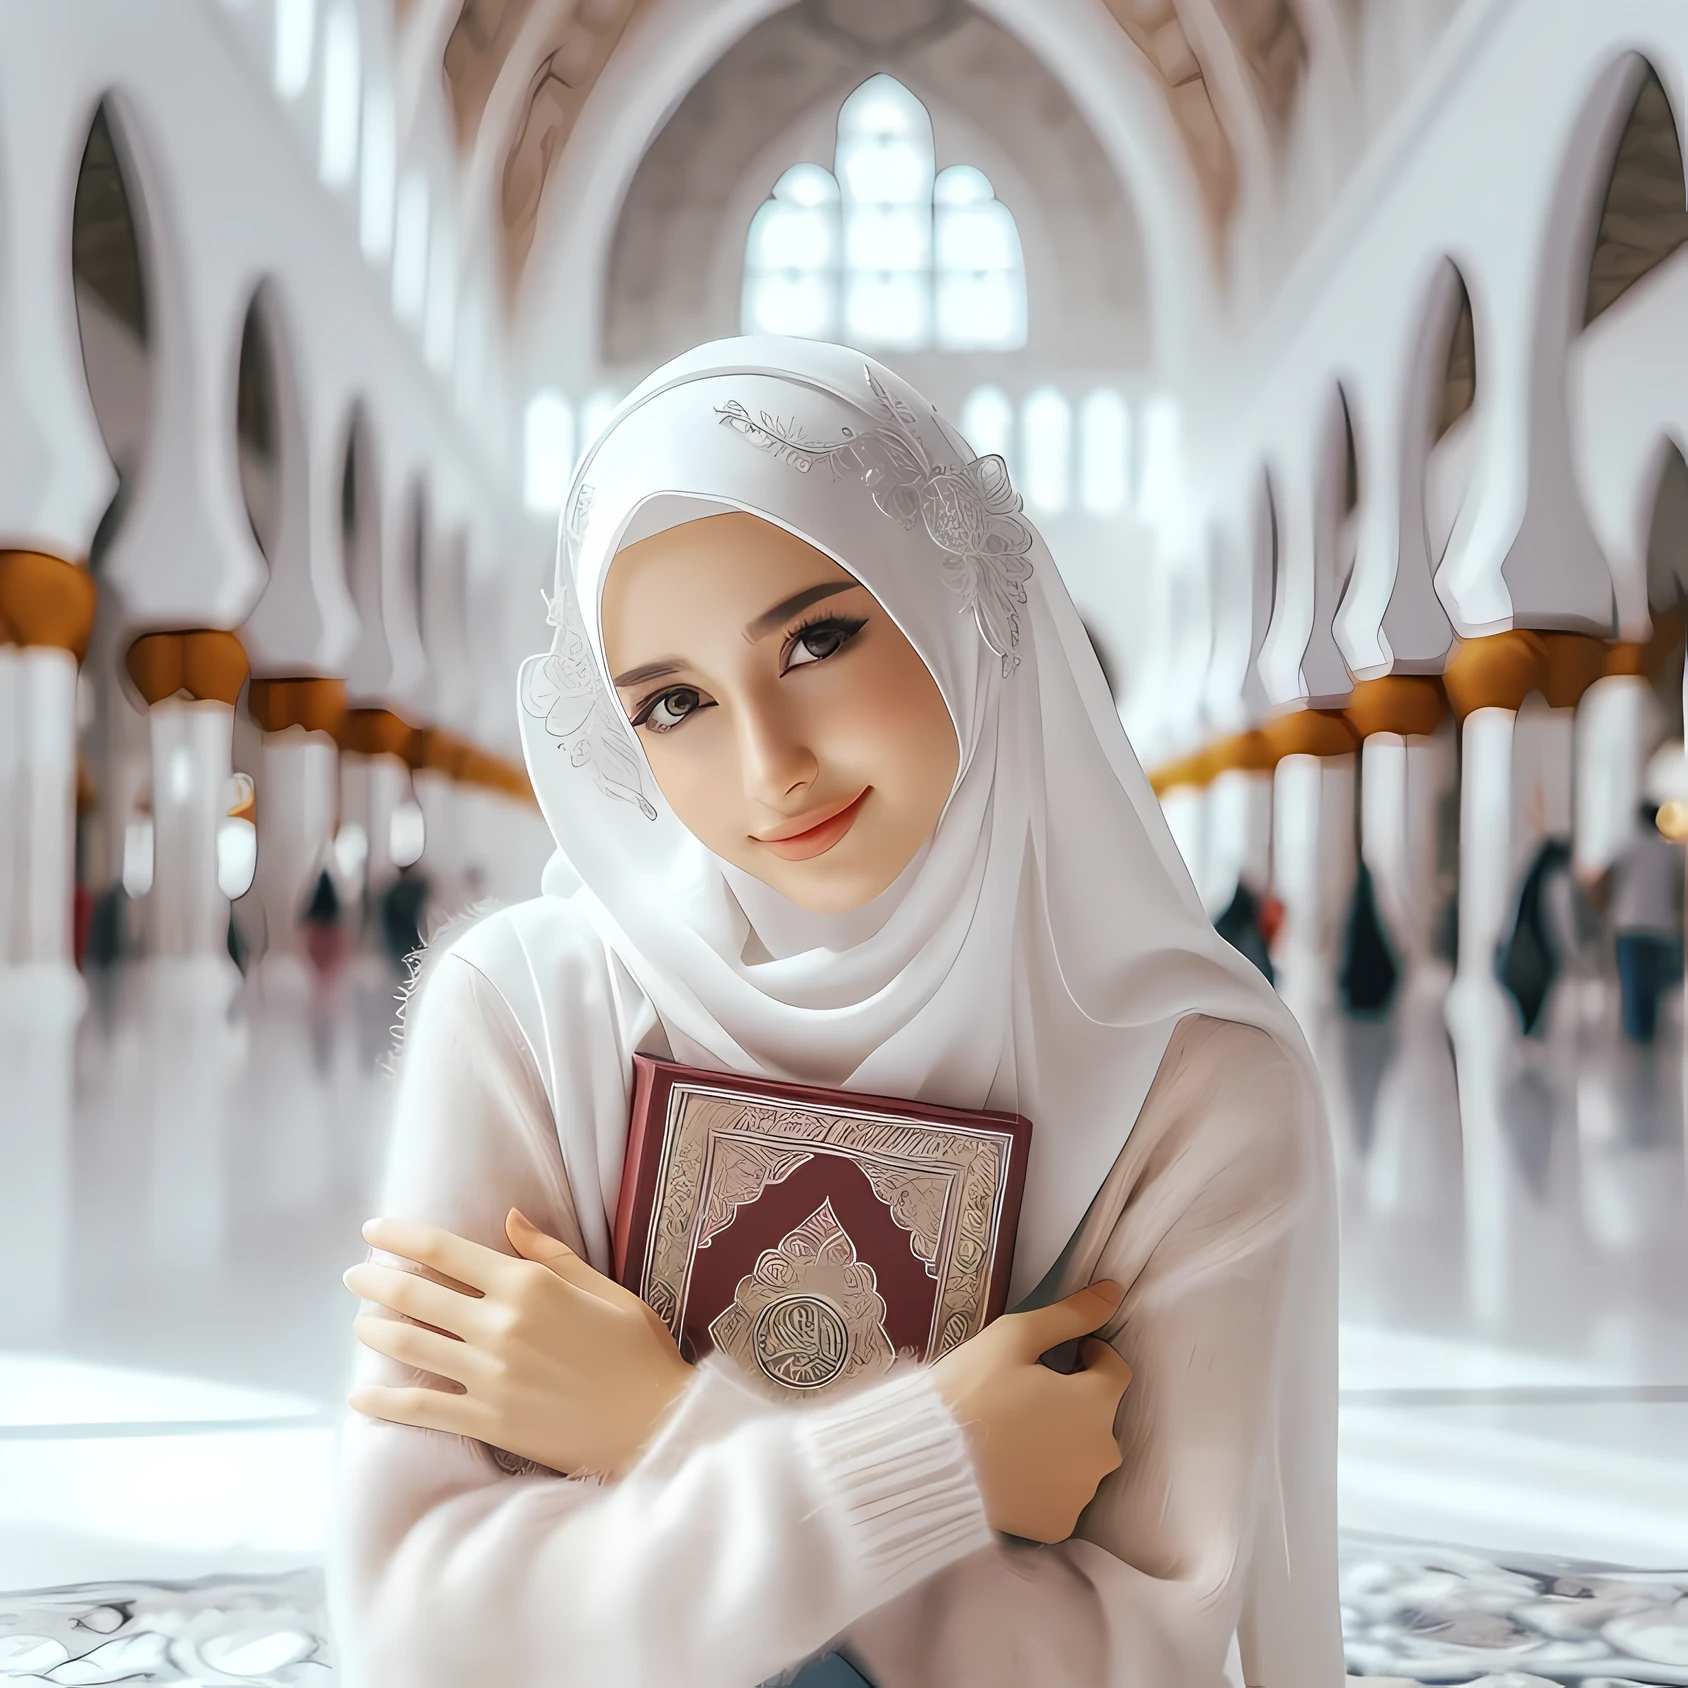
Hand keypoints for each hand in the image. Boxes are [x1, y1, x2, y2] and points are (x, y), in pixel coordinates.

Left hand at [344, 1209, 693, 1477]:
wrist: (654, 1424)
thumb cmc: (636, 1350)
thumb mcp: (603, 1289)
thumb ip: (551, 1255)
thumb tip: (510, 1217)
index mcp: (528, 1285)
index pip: (445, 1252)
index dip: (401, 1238)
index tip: (372, 1232)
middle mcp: (500, 1325)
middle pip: (416, 1296)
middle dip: (375, 1281)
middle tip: (353, 1277)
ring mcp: (490, 1375)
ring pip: (410, 1348)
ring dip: (374, 1332)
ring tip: (359, 1324)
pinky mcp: (488, 1420)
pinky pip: (421, 1410)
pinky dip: (384, 1404)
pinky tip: (360, 1398)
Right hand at [930, 1281, 1129, 1543]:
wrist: (931, 1468)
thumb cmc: (971, 1395)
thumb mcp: (1013, 1339)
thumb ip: (1068, 1315)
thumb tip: (1114, 1290)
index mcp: (1095, 1402)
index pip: (1115, 1369)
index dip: (1090, 1355)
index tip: (1064, 1355)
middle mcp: (1102, 1452)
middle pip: (1099, 1416)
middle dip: (1075, 1402)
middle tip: (1027, 1397)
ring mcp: (1081, 1493)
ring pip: (1081, 1457)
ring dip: (1062, 1443)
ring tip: (1015, 1436)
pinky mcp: (1058, 1525)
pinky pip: (1061, 1495)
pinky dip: (1046, 1482)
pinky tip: (1012, 1471)